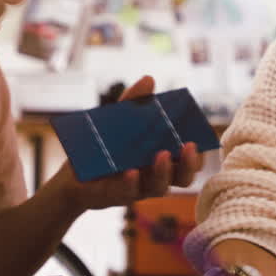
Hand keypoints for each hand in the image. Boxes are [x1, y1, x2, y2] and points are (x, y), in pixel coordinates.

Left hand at [54, 75, 204, 210]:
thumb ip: (134, 103)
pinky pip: (130, 192)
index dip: (199, 153)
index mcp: (164, 159)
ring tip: (162, 155)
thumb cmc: (105, 147)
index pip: (190, 160)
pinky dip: (133, 182)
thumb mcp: (118, 120)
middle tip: (189, 146)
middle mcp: (156, 176)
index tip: (200, 137)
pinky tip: (132, 171)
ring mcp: (139, 188)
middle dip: (190, 163)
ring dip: (164, 172)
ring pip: (161, 187)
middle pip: (184, 177)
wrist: (74, 172)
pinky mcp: (118, 195)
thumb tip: (149, 79)